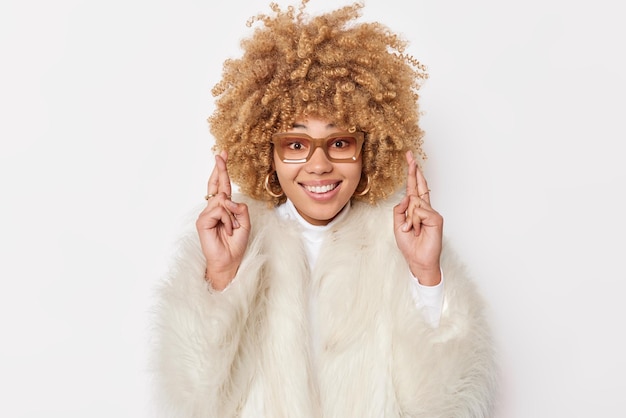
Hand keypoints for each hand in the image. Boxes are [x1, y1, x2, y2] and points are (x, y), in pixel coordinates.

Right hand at [196, 150, 250, 289]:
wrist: (229, 261)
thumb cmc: (236, 244)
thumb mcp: (245, 223)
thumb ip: (240, 208)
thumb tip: (228, 199)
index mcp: (223, 207)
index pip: (222, 186)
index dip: (221, 170)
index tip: (222, 155)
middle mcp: (213, 208)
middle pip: (216, 185)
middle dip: (220, 169)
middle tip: (221, 154)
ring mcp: (206, 214)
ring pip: (222, 201)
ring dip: (232, 216)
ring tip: (232, 229)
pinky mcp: (202, 221)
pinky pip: (219, 211)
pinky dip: (227, 220)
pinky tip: (227, 230)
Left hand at [393, 151, 442, 285]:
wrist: (418, 260)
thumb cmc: (409, 245)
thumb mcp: (397, 225)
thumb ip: (399, 210)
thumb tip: (407, 197)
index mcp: (415, 209)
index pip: (414, 188)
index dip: (412, 174)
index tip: (411, 160)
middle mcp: (425, 208)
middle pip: (420, 186)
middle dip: (414, 170)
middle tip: (410, 156)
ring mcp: (431, 213)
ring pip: (414, 203)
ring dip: (408, 219)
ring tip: (411, 230)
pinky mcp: (436, 218)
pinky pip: (419, 211)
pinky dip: (414, 221)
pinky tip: (416, 230)